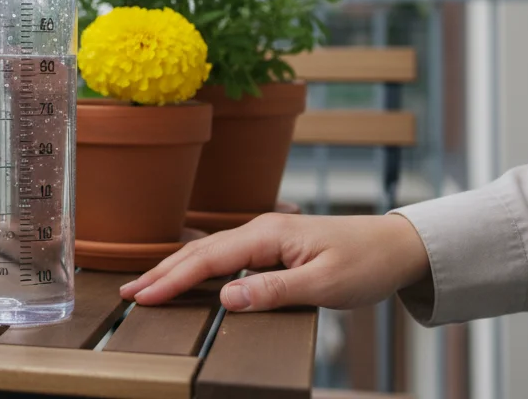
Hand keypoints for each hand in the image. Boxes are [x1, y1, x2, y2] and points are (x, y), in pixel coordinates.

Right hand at [119, 213, 430, 311]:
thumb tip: (226, 298)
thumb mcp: (324, 285)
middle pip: (199, 251)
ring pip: (209, 252)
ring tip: (146, 286)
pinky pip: (225, 255)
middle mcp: (261, 229)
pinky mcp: (273, 246)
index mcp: (268, 235)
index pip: (208, 259)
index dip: (172, 279)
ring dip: (176, 269)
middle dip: (161, 272)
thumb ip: (274, 291)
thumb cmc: (367, 263)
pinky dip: (198, 267)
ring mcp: (266, 236)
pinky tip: (188, 276)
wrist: (398, 245)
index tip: (144, 296)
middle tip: (129, 294)